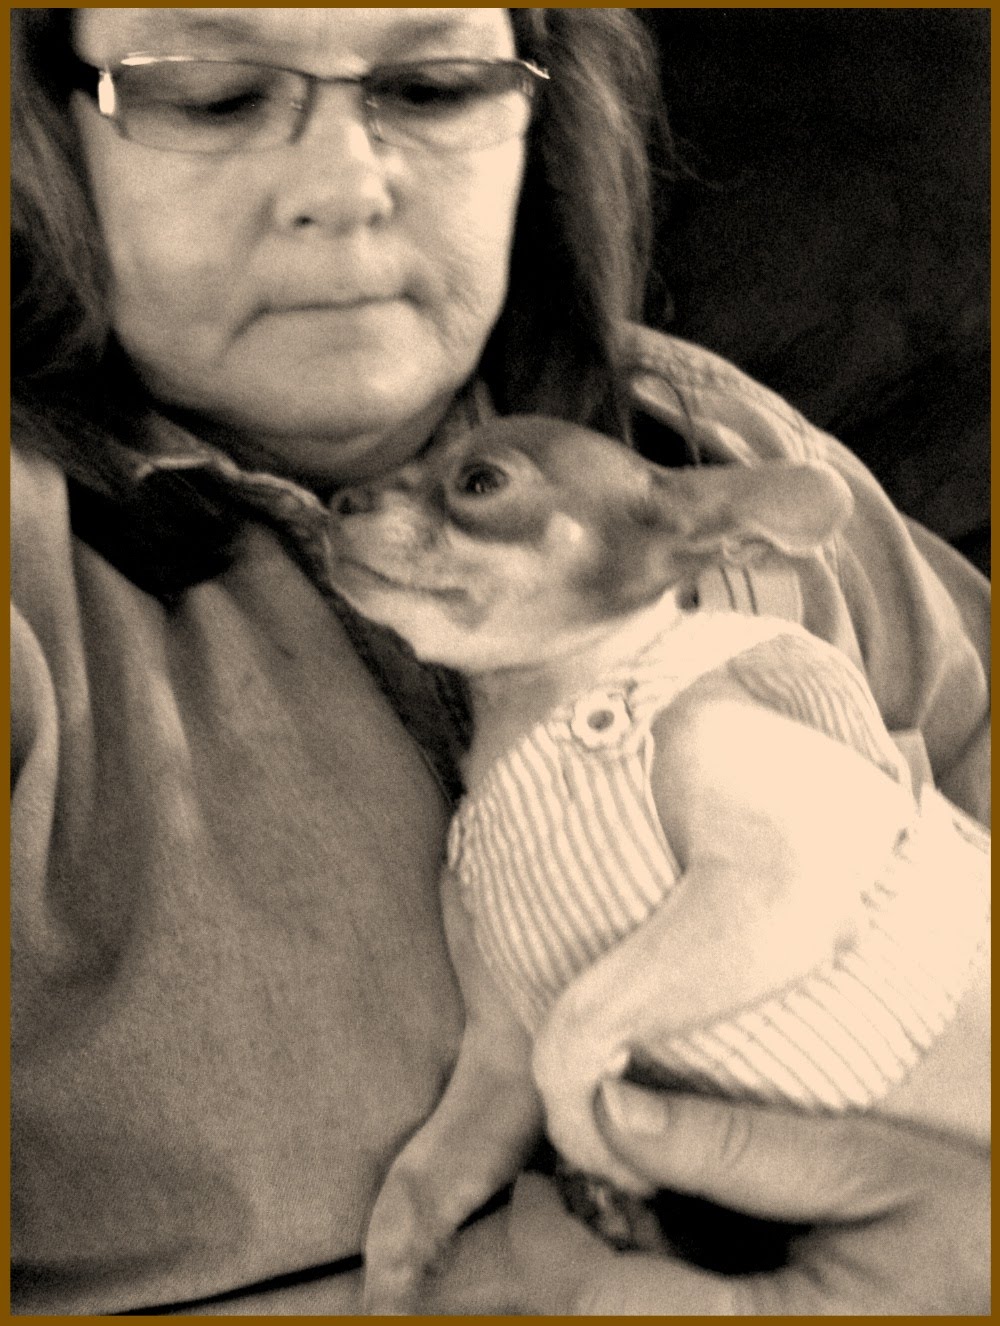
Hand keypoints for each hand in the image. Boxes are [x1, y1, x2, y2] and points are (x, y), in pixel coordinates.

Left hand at [507, 1083, 989, 1313]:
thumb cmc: (973, 1231)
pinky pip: (679, 1324)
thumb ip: (732, 1147)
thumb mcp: (862, 1168)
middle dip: (560, 1268)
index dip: (542, 1237)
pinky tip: (674, 1249)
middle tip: (565, 1192)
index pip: (597, 1304)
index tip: (536, 1174)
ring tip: (618, 1214)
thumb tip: (609, 1106)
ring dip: (603, 1285)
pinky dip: (652, 1295)